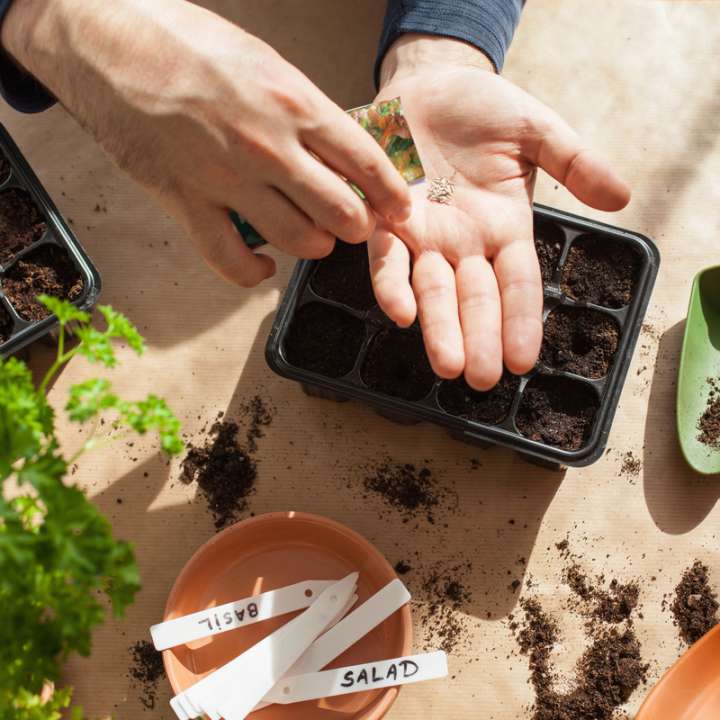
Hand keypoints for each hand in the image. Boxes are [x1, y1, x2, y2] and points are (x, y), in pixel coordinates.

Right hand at [2, 0, 410, 285]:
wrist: (108, 39)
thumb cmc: (187, 43)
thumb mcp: (265, 62)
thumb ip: (304, 112)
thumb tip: (337, 150)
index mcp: (294, 103)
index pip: (365, 163)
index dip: (391, 195)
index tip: (400, 211)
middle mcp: (269, 146)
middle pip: (341, 213)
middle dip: (357, 226)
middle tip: (353, 223)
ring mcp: (227, 179)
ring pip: (298, 241)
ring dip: (314, 245)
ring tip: (312, 236)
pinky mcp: (187, 203)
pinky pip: (232, 262)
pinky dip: (254, 273)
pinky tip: (264, 266)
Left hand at [370, 36, 629, 388]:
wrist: (430, 82)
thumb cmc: (485, 109)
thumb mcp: (537, 130)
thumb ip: (575, 162)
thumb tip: (621, 197)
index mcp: (505, 229)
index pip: (517, 285)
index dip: (520, 322)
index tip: (523, 361)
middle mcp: (465, 243)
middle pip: (475, 299)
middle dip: (478, 338)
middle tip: (480, 380)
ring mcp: (425, 235)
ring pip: (433, 290)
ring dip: (438, 327)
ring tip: (448, 364)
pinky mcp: (387, 219)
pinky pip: (387, 258)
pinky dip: (392, 283)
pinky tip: (400, 312)